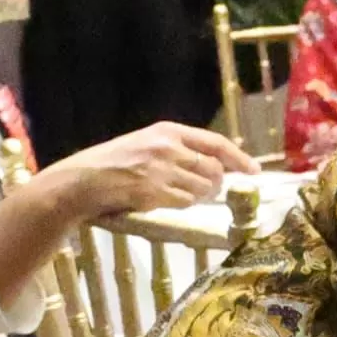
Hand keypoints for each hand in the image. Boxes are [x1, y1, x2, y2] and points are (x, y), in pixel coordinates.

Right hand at [60, 122, 253, 219]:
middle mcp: (167, 147)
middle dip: (216, 184)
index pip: (215, 143)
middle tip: (208, 192)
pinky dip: (183, 206)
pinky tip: (166, 202)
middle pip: (213, 169)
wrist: (82, 180)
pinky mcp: (153, 192)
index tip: (254, 172)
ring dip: (199, 197)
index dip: (239, 159)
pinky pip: (185, 203)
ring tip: (179, 195)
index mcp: (167, 131)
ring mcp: (161, 170)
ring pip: (202, 188)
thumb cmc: (113, 162)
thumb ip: (177, 150)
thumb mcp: (146, 143)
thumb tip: (214, 166)